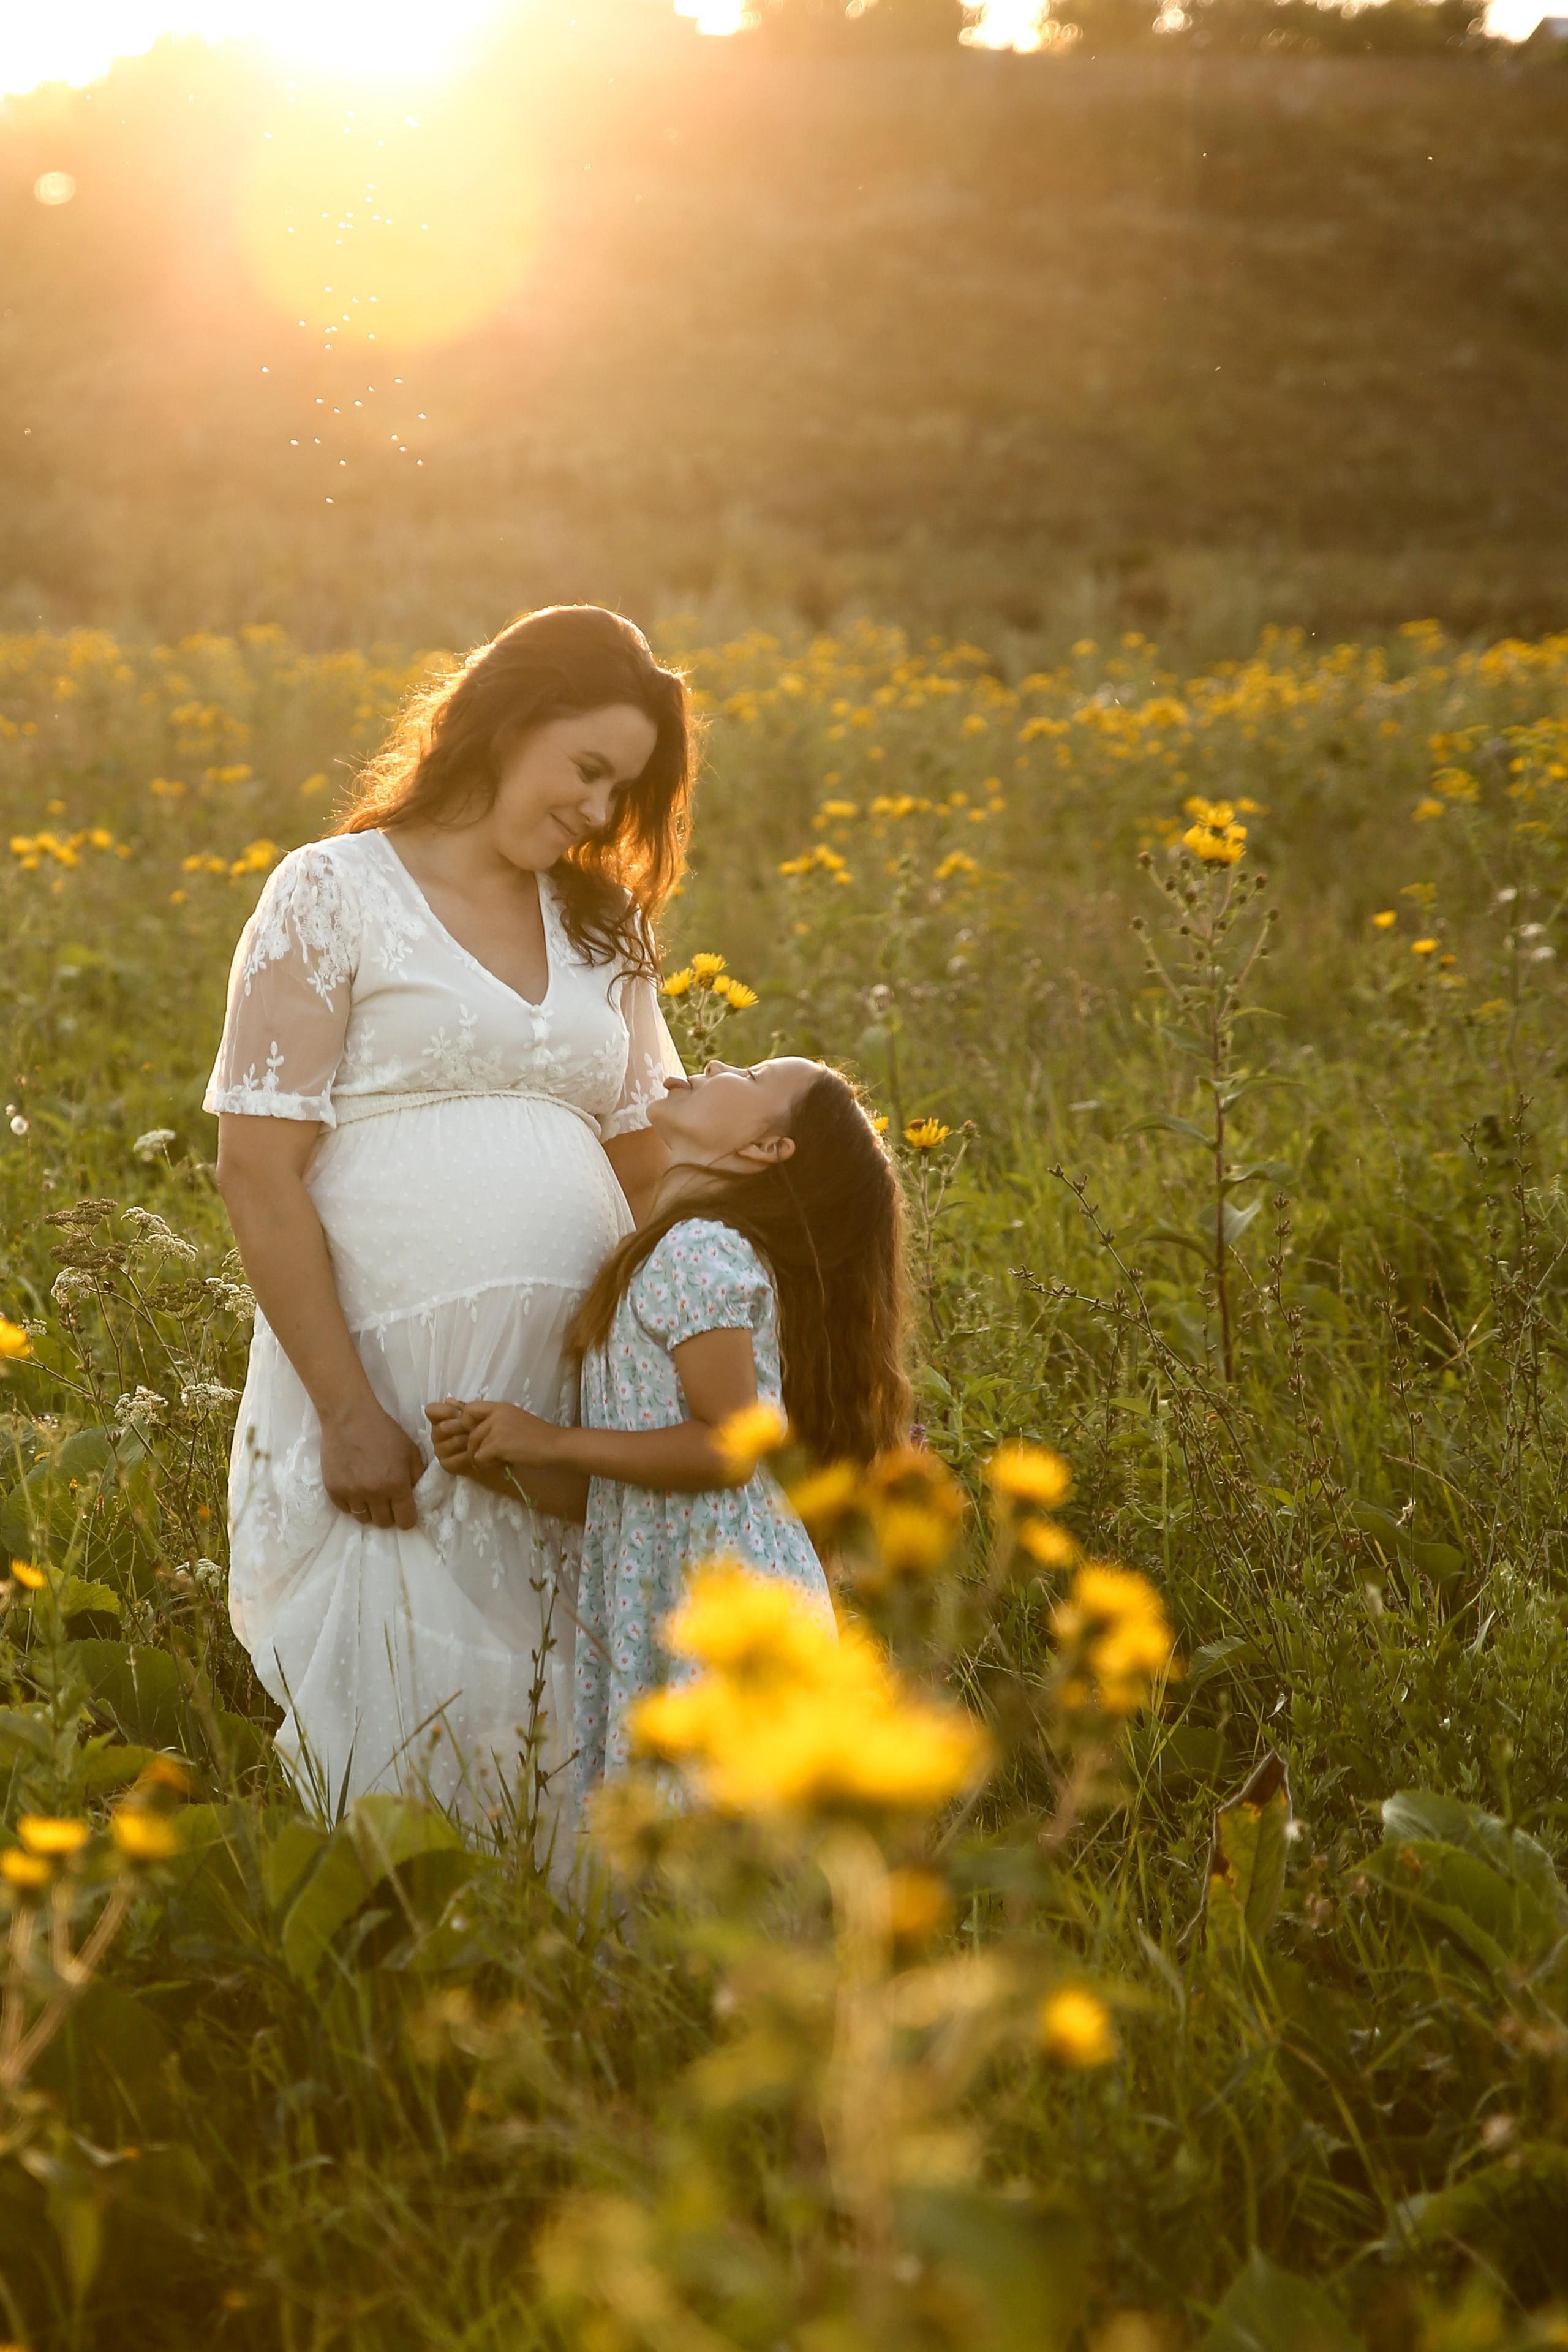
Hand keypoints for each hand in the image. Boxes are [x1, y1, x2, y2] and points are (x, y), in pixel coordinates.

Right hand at [320, 1401, 424, 1530]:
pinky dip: (352, 1503)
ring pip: (363, 1518)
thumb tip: (417, 1497)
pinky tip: (355, 1487)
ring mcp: (351, 1493)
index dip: (408, 1517)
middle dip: (389, 1513)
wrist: (349, 1417)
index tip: (405, 1510)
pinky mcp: (333, 1490)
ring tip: (370, 1492)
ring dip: (370, 1509)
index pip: (406, 1521)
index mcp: (396, 1484)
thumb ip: (417, 1477)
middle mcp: (374, 1494)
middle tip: (387, 1498)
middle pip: (384, 1522)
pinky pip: (345, 1509)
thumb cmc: (384, 1431)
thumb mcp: (410, 1451)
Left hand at [427, 1398, 567, 1474]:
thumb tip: (478, 1434)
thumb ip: (496, 1423)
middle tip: (492, 1457)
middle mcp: (495, 1414)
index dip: (468, 1425)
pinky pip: (479, 1458)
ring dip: (483, 1459)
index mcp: (499, 1407)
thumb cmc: (539, 1436)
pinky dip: (488, 1465)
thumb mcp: (514, 1421)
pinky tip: (503, 1465)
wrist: (555, 1444)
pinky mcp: (498, 1444)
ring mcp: (496, 1428)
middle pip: (470, 1434)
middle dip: (476, 1450)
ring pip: (474, 1448)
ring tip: (500, 1462)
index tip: (480, 1437)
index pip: (469, 1409)